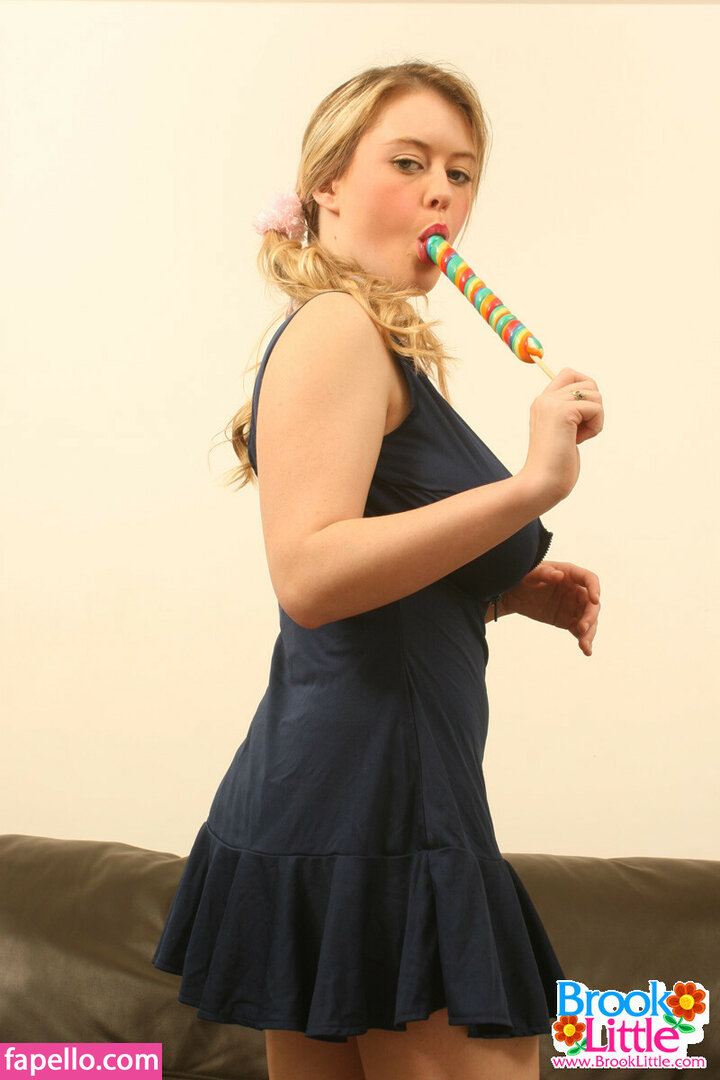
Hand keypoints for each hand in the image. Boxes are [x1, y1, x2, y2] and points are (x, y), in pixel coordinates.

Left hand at [501, 560, 600, 656]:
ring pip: (589, 620)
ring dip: (589, 633)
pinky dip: (583, 640)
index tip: (595, 600)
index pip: (589, 579)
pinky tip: (586, 650)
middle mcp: (576, 590)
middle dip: (590, 617)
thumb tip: (559, 575)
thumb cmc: (523, 578)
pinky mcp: (568, 620)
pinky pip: (579, 630)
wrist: (513, 594)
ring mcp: (573, 606)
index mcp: (570, 574)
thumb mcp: (530, 574)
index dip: (595, 588)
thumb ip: (543, 573)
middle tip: (582, 628)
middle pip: (591, 604)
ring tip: (585, 646)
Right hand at [519, 369, 603, 511]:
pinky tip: (579, 441)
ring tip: (578, 437)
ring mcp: (552, 403)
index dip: (585, 390)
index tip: (580, 417)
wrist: (541, 483)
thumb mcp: (563, 432)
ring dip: (596, 418)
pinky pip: (596, 408)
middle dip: (593, 407)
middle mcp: (545, 398)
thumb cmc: (554, 466)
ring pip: (595, 394)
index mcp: (543, 402)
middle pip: (588, 382)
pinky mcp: (562, 412)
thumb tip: (594, 396)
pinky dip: (596, 426)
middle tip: (579, 430)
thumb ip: (572, 413)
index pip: (569, 374)